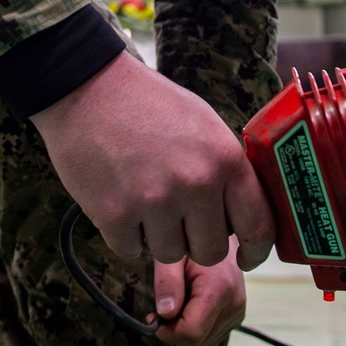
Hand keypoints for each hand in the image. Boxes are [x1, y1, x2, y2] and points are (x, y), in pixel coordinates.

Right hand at [31, 52, 273, 268]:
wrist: (87, 87)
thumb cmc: (148, 103)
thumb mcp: (205, 124)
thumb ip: (228, 170)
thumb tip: (243, 215)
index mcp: (225, 159)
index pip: (258, 226)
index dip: (255, 250)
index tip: (247, 258)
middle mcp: (196, 183)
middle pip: (211, 252)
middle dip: (196, 240)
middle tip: (178, 216)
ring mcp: (155, 202)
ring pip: (170, 254)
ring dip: (158, 236)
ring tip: (143, 196)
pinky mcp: (115, 215)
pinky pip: (130, 250)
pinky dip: (125, 233)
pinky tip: (119, 197)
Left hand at [149, 237, 245, 345]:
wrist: (219, 233)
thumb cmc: (190, 240)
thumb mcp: (172, 255)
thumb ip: (167, 281)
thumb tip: (164, 313)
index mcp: (219, 288)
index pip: (191, 333)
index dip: (166, 332)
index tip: (153, 316)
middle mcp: (235, 304)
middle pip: (195, 343)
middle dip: (174, 330)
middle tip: (165, 304)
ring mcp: (239, 312)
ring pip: (202, 344)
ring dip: (185, 329)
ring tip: (181, 299)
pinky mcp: (238, 316)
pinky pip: (210, 337)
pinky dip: (196, 327)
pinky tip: (192, 304)